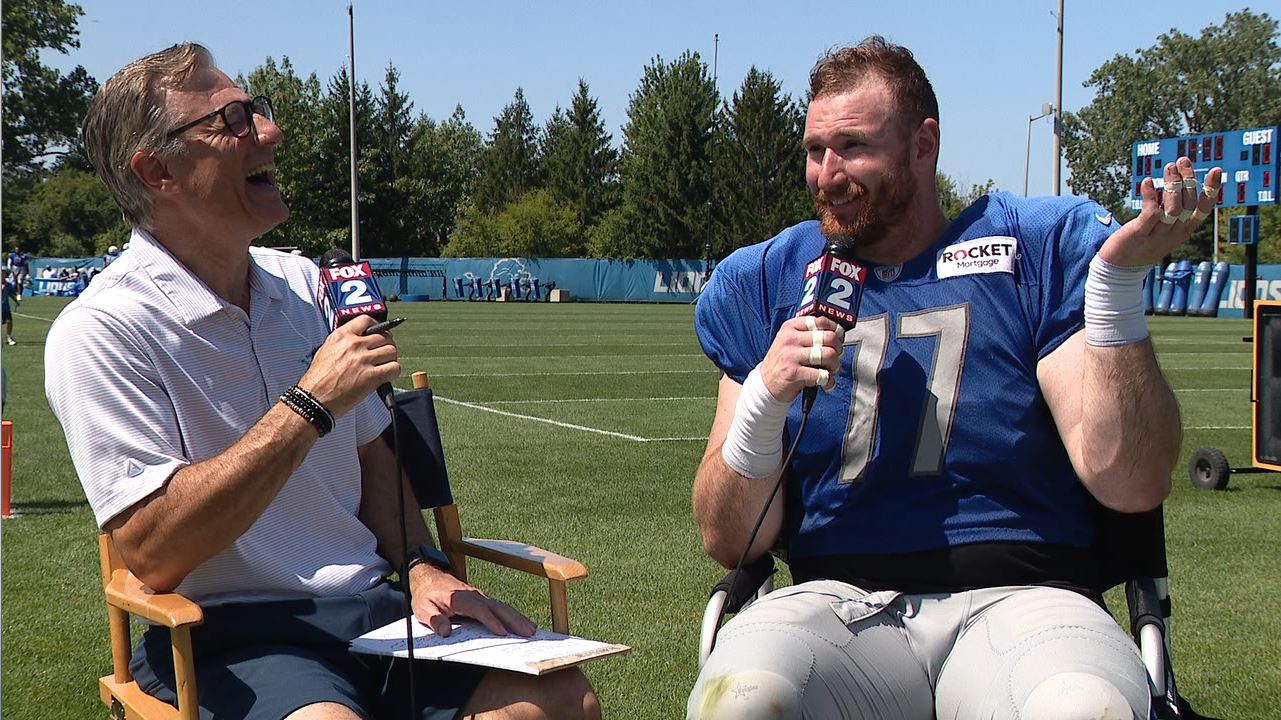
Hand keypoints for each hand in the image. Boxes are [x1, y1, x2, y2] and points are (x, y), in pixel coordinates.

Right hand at [298, 315, 400, 416]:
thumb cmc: (318, 380)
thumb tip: (361, 340)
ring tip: (383, 366)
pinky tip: (385, 376)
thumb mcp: (325, 350)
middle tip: (383, 355)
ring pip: (392, 351)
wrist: (314, 400)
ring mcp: (363, 360)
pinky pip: (394, 368)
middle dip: (386, 346)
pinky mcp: (371, 376)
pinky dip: (393, 372)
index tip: (380, 332)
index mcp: (341, 336)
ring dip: (390, 359)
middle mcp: (353, 345)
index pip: (366, 320)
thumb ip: (344, 342)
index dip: (377, 326)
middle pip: (384, 337)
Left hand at [409, 564, 536, 637]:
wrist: (428, 576)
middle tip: (529, 632)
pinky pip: (500, 607)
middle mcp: (474, 596)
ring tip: (532, 630)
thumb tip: (445, 631)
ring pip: (502, 606)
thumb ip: (434, 620)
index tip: (503, 633)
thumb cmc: (426, 595)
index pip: (479, 610)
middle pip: (497, 607)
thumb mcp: (423, 609)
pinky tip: (522, 622)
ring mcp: (480, 597)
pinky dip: (512, 615)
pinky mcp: (482, 600)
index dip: (491, 621)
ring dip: (518, 618)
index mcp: (460, 599)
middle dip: (514, 620)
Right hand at [758, 315, 845, 402]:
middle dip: (838, 349)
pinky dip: (829, 381)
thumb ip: (809, 334)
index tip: (838, 338)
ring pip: (828, 354)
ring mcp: (791, 356)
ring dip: (835, 365)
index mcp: (791, 327)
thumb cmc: (783, 362)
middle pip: (829, 337)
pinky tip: (825, 383)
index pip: (821, 321)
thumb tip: (838, 334)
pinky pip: (822, 375)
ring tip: (830, 370)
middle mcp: (790, 339)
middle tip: (835, 357)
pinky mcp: (793, 373)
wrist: (765, 383)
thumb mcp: (790, 340)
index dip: (835, 330)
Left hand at [1100, 156, 1223, 267]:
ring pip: (1173, 208)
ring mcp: (1157, 235)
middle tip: (1181, 162)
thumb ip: (1169, 209)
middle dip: (1188, 180)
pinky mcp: (1139, 234)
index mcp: (1183, 231)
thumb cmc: (1140, 244)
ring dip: (1173, 185)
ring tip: (1169, 167)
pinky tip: (1148, 182)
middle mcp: (1174, 234)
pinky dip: (1151, 196)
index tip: (1216, 170)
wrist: (1118, 269)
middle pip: (1188, 204)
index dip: (1211, 190)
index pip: (1203, 210)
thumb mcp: (1161, 228)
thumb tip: (1175, 182)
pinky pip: (1151, 213)